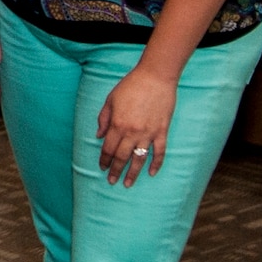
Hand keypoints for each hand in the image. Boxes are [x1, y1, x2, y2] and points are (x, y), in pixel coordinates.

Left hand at [96, 61, 176, 185]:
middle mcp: (131, 132)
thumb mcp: (110, 100)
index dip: (104, 159)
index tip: (102, 167)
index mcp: (117, 124)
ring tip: (128, 184)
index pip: (108, 148)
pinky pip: (159, 152)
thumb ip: (103, 119)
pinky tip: (152, 173)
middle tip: (111, 181)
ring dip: (133, 173)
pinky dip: (156, 163)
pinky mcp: (162, 130)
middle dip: (115, 170)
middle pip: (122, 157)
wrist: (155, 77)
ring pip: (139, 158)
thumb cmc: (131, 86)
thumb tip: (99, 136)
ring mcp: (148, 133)